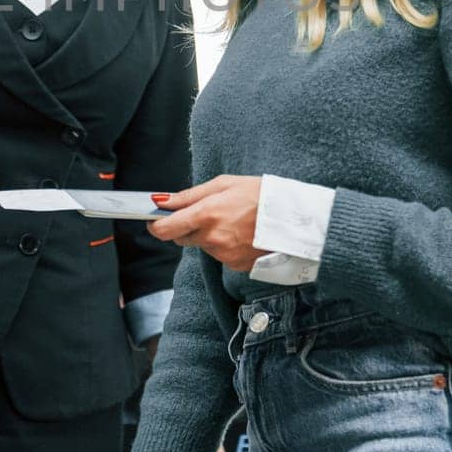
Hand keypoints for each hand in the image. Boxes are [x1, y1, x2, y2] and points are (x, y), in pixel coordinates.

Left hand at [149, 175, 264, 272]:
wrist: (296, 220)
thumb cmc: (261, 195)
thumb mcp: (224, 184)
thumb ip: (189, 195)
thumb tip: (161, 201)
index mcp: (206, 215)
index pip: (165, 230)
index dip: (156, 225)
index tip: (155, 220)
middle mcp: (212, 238)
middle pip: (182, 238)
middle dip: (187, 227)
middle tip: (207, 212)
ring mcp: (223, 255)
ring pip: (203, 246)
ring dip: (209, 235)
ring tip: (233, 220)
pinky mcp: (235, 266)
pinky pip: (220, 255)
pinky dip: (225, 246)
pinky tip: (242, 234)